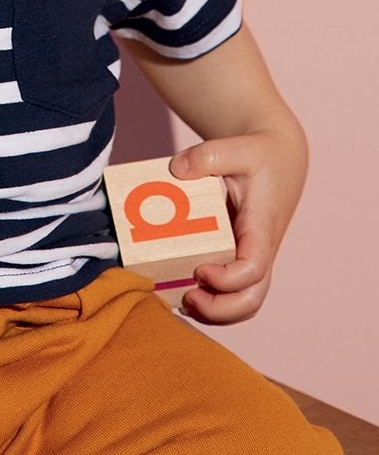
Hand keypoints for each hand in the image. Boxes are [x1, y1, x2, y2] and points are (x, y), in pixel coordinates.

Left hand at [169, 126, 307, 324]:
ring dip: (216, 312)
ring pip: (245, 302)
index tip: (200, 269)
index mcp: (261, 227)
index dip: (227, 280)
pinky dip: (214, 300)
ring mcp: (253, 256)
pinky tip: (184, 289)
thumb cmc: (259, 154)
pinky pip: (234, 291)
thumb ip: (208, 155)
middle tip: (187, 295)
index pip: (254, 269)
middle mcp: (261, 249)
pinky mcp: (241, 255)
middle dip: (220, 309)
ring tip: (181, 298)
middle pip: (252, 299)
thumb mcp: (237, 146)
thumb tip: (177, 170)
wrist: (279, 157)